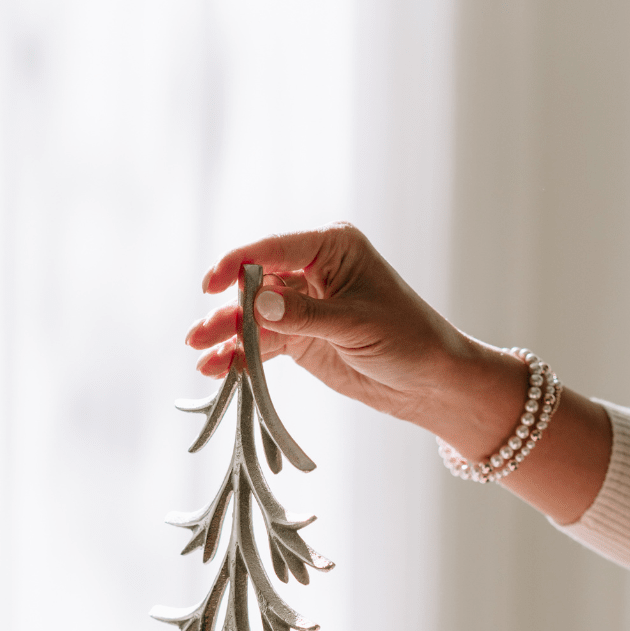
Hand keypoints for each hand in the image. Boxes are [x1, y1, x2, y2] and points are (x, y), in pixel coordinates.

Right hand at [185, 223, 528, 457]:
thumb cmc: (408, 339)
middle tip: (198, 333)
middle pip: (256, 284)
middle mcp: (313, 271)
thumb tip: (257, 301)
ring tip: (200, 353)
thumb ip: (304, 315)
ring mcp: (304, 306)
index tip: (210, 284)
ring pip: (255, 316)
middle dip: (227, 308)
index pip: (274, 249)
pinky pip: (264, 344)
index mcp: (332, 248)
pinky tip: (218, 368)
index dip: (238, 264)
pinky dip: (242, 356)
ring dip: (228, 334)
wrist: (431, 382)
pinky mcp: (302, 339)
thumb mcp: (356, 324)